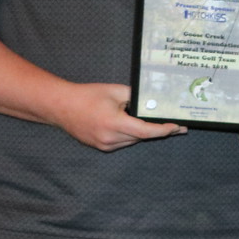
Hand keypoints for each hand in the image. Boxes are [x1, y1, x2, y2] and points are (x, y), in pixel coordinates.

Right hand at [52, 83, 184, 151]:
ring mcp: (104, 145)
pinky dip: (131, 135)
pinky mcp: (100, 147)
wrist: (61, 106)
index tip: (178, 127)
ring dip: (143, 133)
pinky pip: (123, 142)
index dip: (164, 130)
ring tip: (151, 122)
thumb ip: (136, 97)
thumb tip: (153, 102)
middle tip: (175, 126)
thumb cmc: (87, 95)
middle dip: (158, 131)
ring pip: (133, 141)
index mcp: (114, 123)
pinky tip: (131, 124)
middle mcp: (110, 138)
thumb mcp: (115, 91)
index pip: (146, 131)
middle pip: (142, 137)